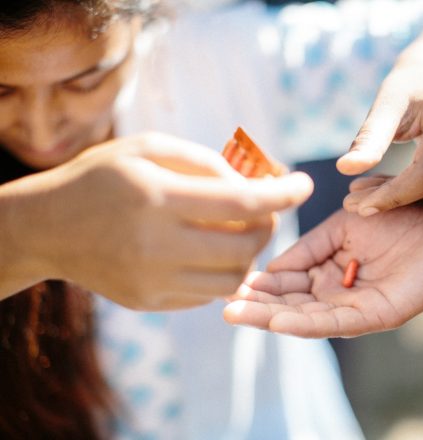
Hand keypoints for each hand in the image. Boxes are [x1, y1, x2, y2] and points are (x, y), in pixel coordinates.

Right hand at [1, 132, 312, 309]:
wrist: (48, 228)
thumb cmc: (102, 178)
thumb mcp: (149, 149)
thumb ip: (206, 163)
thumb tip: (256, 182)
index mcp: (157, 198)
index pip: (241, 201)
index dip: (282, 193)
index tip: (305, 185)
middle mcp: (156, 246)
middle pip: (245, 245)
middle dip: (268, 224)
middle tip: (265, 208)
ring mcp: (152, 282)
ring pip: (233, 278)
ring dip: (249, 253)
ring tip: (239, 230)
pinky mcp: (150, 302)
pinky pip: (208, 294)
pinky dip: (221, 271)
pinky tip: (209, 250)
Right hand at [224, 199, 422, 336]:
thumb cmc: (396, 217)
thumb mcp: (342, 224)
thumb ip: (309, 245)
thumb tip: (272, 266)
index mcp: (327, 271)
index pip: (286, 282)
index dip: (258, 284)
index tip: (226, 282)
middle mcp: (337, 293)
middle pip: (290, 305)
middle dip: (256, 307)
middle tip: (222, 308)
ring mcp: (356, 306)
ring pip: (306, 317)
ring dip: (270, 318)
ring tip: (237, 315)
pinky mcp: (376, 314)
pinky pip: (336, 321)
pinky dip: (305, 323)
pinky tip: (277, 322)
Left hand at [337, 64, 422, 216]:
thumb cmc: (408, 85)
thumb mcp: (385, 105)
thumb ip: (369, 138)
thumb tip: (345, 168)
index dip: (393, 194)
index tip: (361, 207)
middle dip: (394, 198)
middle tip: (357, 203)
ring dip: (404, 196)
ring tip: (369, 192)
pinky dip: (418, 188)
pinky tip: (394, 184)